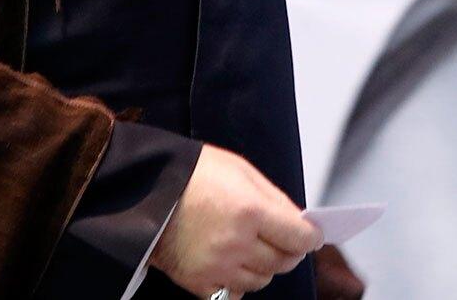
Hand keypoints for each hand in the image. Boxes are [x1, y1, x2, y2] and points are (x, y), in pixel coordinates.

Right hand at [149, 145, 322, 297]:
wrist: (143, 190)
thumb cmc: (192, 173)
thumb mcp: (239, 170)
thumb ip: (274, 198)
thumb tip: (299, 222)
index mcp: (250, 210)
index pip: (299, 237)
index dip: (310, 236)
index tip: (312, 235)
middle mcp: (236, 243)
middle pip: (283, 262)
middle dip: (288, 250)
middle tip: (283, 239)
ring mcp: (217, 267)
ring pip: (261, 280)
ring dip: (264, 266)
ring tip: (252, 247)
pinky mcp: (199, 283)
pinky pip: (233, 293)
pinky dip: (237, 282)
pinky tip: (230, 262)